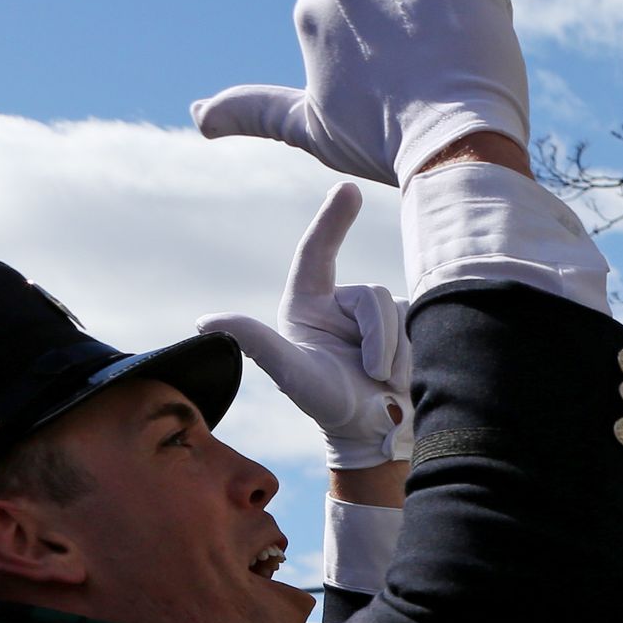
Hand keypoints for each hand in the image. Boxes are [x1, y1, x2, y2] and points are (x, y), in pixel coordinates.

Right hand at [191, 0, 529, 187]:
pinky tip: (479, 68)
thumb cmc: (381, 148)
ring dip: (447, 31)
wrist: (453, 150)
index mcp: (318, 10)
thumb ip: (257, 112)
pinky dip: (483, 29)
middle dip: (408, 29)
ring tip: (452, 83)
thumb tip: (198, 118)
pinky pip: (480, 0)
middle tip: (424, 81)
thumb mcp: (313, 131)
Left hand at [197, 185, 410, 468]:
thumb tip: (205, 323)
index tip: (348, 190)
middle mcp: (340, 304)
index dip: (332, 221)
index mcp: (308, 304)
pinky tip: (402, 378)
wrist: (372, 433)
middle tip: (374, 375)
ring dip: (396, 353)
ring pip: (397, 311)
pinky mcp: (404, 328)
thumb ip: (256, 342)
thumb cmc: (328, 404)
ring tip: (385, 382)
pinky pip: (417, 324)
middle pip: (371, 296)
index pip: (317, 253)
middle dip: (377, 339)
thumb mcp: (291, 374)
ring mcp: (373, 316)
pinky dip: (412, 355)